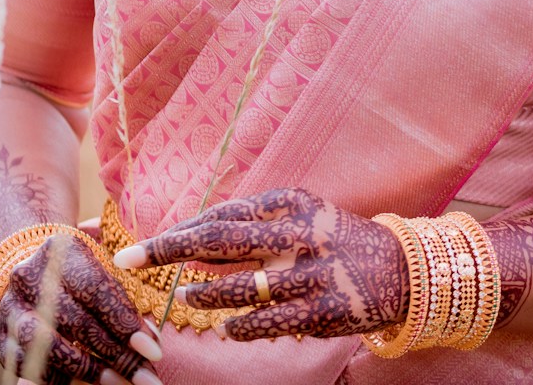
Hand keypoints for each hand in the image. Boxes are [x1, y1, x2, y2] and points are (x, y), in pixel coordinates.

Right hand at [0, 233, 164, 384]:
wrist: (26, 269)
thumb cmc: (78, 274)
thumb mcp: (101, 273)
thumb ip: (125, 302)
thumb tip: (150, 343)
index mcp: (59, 250)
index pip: (96, 290)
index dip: (126, 324)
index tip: (154, 351)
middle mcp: (28, 277)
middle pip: (76, 322)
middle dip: (115, 354)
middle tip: (145, 377)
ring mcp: (9, 308)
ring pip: (47, 346)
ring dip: (87, 370)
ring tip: (118, 383)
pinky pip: (27, 366)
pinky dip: (56, 379)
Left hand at [113, 187, 407, 342]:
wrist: (403, 268)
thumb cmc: (335, 241)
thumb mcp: (300, 218)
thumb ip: (253, 227)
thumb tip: (191, 240)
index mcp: (290, 203)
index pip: (222, 214)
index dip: (179, 228)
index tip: (141, 241)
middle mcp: (300, 232)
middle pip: (222, 238)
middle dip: (169, 248)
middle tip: (129, 258)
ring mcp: (315, 272)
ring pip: (246, 284)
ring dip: (207, 293)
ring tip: (183, 297)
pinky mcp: (328, 308)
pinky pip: (276, 318)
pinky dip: (246, 324)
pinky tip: (225, 327)